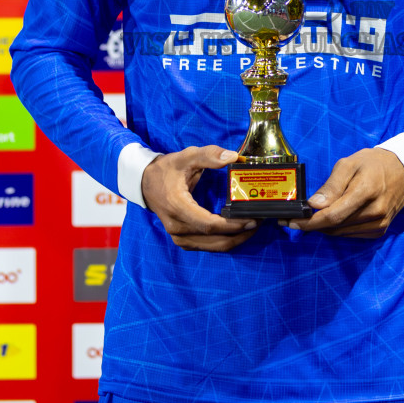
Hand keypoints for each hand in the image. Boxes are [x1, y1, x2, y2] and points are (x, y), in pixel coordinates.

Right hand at [141, 145, 257, 251]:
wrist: (145, 183)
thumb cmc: (167, 169)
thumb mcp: (186, 156)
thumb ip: (209, 155)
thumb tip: (233, 157)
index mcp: (178, 207)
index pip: (209, 224)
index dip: (232, 225)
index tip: (252, 219)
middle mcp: (177, 227)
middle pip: (214, 240)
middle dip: (240, 234)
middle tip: (258, 223)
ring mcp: (178, 236)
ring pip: (212, 246)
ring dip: (234, 240)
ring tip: (252, 228)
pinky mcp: (182, 240)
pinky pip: (207, 246)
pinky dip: (223, 241)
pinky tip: (237, 232)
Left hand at [288, 148, 403, 238]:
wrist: (403, 170)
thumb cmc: (373, 163)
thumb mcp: (348, 164)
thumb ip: (331, 186)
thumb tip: (314, 205)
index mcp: (365, 191)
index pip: (332, 215)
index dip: (310, 222)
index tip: (291, 222)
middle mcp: (375, 211)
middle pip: (335, 226)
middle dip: (312, 224)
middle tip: (296, 218)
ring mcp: (380, 223)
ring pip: (342, 233)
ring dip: (325, 227)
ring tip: (313, 217)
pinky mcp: (380, 230)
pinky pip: (352, 234)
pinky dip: (339, 229)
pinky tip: (333, 219)